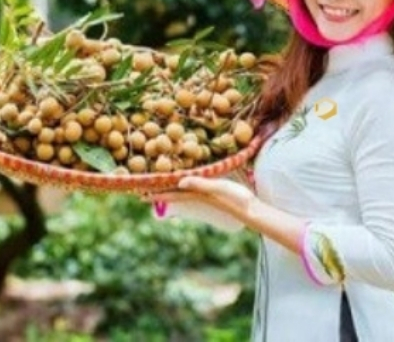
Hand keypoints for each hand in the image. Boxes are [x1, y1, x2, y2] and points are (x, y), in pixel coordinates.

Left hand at [141, 176, 258, 223]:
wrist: (252, 211)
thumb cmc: (236, 198)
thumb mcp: (219, 188)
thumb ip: (200, 184)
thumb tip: (179, 181)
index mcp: (196, 194)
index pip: (172, 194)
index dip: (157, 194)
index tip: (141, 195)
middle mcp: (198, 197)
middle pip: (174, 195)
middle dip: (160, 194)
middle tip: (144, 194)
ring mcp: (206, 197)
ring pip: (183, 195)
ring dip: (170, 193)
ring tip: (160, 192)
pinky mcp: (214, 196)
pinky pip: (194, 193)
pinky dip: (185, 191)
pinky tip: (186, 190)